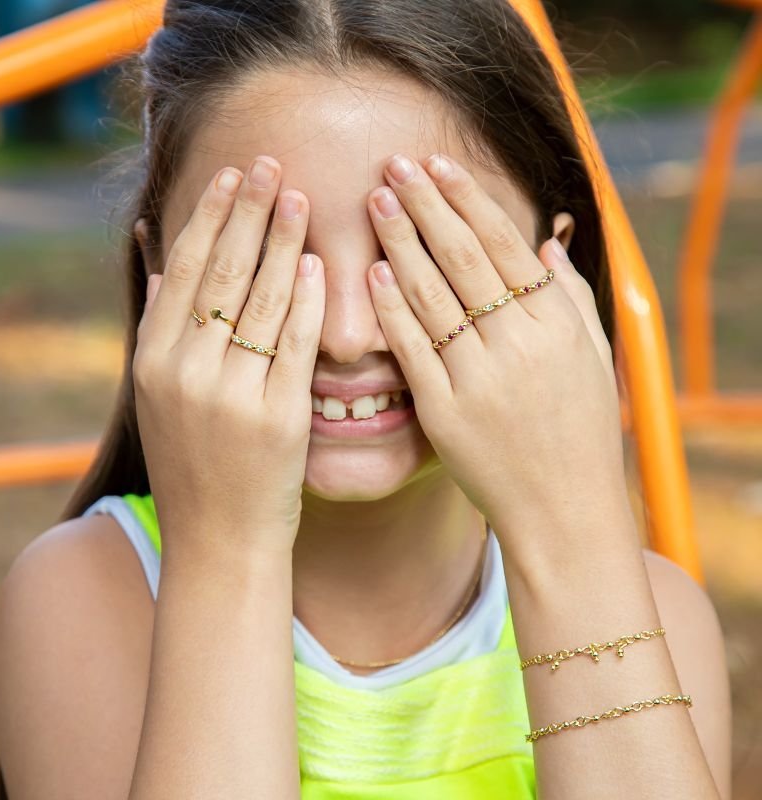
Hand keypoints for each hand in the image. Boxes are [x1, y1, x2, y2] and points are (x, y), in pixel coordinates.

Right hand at [133, 156, 323, 558]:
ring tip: (299, 199)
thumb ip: (161, 327)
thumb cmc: (196, 464)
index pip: (184, 268)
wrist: (218, 540)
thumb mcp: (160, 396)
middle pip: (220, 272)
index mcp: (152, 361)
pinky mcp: (277, 418)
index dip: (211, 215)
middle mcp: (185, 371)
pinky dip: (303, 301)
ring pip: (258, 300)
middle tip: (272, 164)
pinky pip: (293, 346)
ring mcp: (230, 395)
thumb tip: (161, 259)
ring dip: (281, 242)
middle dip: (248, 212)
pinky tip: (316, 266)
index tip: (235, 174)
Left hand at [365, 152, 626, 555]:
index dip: (467, 199)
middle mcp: (519, 343)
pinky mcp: (445, 411)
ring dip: (401, 242)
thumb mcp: (594, 358)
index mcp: (556, 324)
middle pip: (463, 257)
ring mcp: (480, 377)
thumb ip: (570, 295)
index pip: (504, 244)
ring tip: (375, 201)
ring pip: (432, 294)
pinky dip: (392, 309)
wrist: (564, 509)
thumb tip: (547, 239)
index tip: (437, 164)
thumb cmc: (579, 431)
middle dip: (425, 204)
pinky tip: (373, 273)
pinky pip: (413, 349)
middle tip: (392, 164)